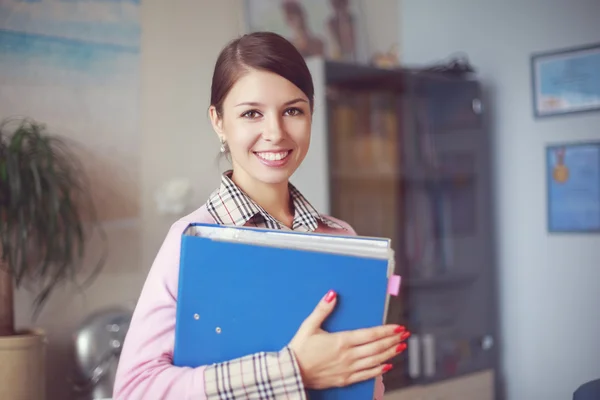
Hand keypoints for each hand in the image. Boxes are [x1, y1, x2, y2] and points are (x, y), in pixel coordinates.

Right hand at [288, 290, 409, 389]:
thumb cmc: (299, 349)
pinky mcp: (345, 379)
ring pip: (375, 361)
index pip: (370, 334)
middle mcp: (348, 355)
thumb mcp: (309, 325)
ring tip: (401, 347)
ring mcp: (348, 369)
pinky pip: (366, 375)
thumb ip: (323, 309)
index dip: (386, 330)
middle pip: (376, 347)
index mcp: (341, 340)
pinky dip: (378, 370)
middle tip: (405, 335)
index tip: (398, 327)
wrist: (291, 372)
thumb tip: (332, 294)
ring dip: (389, 353)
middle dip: (392, 340)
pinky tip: (386, 366)